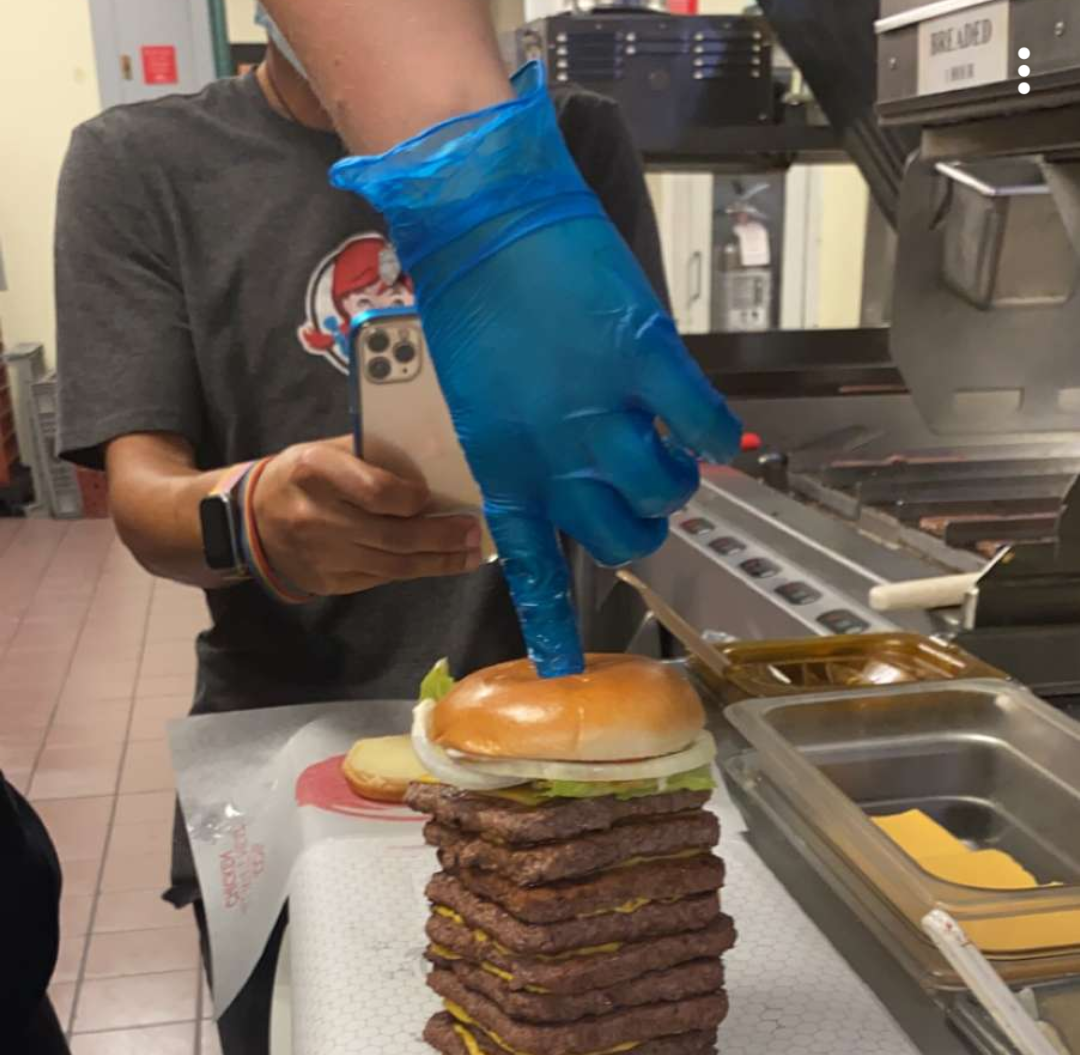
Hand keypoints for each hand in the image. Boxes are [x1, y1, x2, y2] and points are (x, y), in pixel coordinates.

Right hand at [252, 436, 484, 596]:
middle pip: (392, 535)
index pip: (375, 491)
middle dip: (440, 537)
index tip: (432, 497)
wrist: (252, 522)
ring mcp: (322, 556)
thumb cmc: (302, 477)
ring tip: (470, 554)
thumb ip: (371, 459)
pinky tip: (440, 563)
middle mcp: (316, 517)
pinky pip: (381, 578)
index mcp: (314, 470)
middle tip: (473, 532)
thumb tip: (430, 474)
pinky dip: (415, 571)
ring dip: (438, 561)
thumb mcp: (326, 451)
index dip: (411, 498)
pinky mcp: (329, 582)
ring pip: (392, 565)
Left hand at [332, 64, 740, 674]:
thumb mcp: (484, 402)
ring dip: (678, 482)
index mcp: (505, 469)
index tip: (564, 672)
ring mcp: (598, 409)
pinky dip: (714, 436)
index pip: (532, 568)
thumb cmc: (475, 302)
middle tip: (646, 497)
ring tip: (675, 454)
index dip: (553, 626)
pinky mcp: (640, 357)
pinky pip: (698, 423)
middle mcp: (551, 454)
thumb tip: (581, 483)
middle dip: (639, 527)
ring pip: (662, 491)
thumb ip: (528, 452)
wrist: (482, 214)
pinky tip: (718, 433)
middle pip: (616, 538)